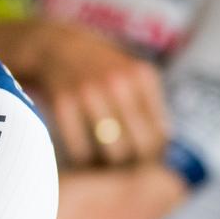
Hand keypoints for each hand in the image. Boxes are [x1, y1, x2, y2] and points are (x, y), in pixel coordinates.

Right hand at [0, 19, 165, 168]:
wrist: (54, 44)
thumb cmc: (100, 69)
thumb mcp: (132, 75)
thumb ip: (150, 107)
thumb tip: (164, 151)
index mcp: (142, 76)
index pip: (158, 134)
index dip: (154, 159)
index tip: (144, 169)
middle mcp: (119, 81)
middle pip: (136, 147)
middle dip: (130, 166)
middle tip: (121, 174)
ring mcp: (90, 91)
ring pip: (110, 151)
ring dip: (106, 168)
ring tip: (103, 170)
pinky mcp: (63, 101)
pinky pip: (79, 148)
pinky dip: (82, 160)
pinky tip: (81, 159)